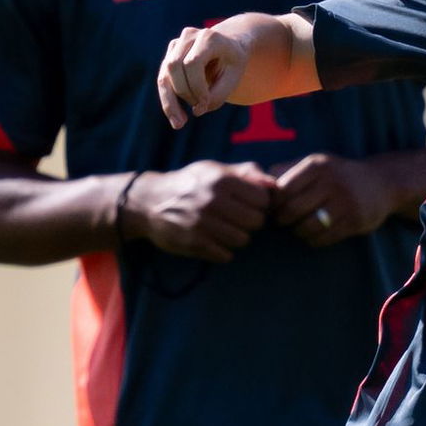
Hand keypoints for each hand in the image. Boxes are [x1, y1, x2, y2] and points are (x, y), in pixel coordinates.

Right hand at [122, 161, 272, 261]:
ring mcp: (202, 223)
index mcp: (221, 180)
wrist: (150, 202)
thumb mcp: (215, 170)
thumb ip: (247, 173)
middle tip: (239, 219)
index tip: (250, 205)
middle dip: (251, 222)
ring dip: (238, 237)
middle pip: (256, 222)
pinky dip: (223, 251)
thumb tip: (275, 184)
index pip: (262, 200)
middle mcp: (212, 201)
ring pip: (243, 240)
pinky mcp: (194, 243)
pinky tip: (214, 240)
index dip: (259, 204)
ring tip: (226, 230)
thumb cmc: (190, 184)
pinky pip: (225, 255)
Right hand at [159, 25, 249, 127]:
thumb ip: (218, 94)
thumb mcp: (234, 78)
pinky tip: (176, 118)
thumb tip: (197, 111)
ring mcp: (176, 45)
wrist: (229, 47)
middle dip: (185, 93)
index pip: (192, 62)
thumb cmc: (233, 63)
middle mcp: (189, 36)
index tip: (206, 103)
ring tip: (179, 124)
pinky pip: (163, 81)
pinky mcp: (169, 57)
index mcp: (209, 37)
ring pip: (164, 75)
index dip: (196, 86)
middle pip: (174, 67)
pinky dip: (168, 101)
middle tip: (199, 110)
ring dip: (170, 102)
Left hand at [269, 154, 405, 248]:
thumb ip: (287, 170)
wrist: (381, 183)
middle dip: (282, 221)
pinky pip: (323, 239)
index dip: (273, 203)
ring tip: (298, 228)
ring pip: (307, 227)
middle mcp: (331, 182)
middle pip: (292, 210)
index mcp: (317, 165)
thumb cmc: (338, 175)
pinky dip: (313, 240)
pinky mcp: (355, 222)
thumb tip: (261, 185)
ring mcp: (345, 203)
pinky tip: (314, 234)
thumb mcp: (316, 163)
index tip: (274, 208)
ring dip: (298, 232)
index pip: (282, 189)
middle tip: (282, 222)